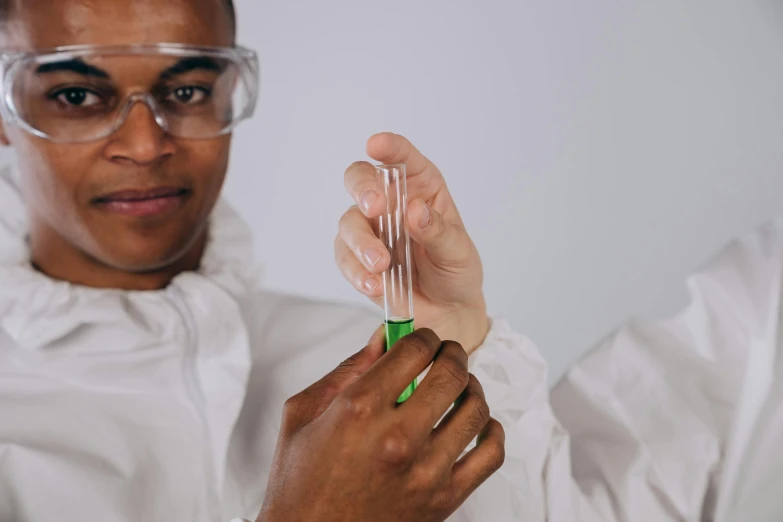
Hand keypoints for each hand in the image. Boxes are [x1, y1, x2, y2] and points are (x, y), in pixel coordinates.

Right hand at [257, 328, 504, 521]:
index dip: (422, 336)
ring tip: (460, 387)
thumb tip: (383, 337)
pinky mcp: (444, 500)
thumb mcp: (303, 413)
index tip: (422, 339)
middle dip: (452, 354)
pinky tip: (478, 424)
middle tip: (446, 354)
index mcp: (359, 410)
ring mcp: (425, 471)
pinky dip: (492, 432)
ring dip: (471, 388)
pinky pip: (490, 455)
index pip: (414, 350)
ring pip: (476, 410)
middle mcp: (397, 438)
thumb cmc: (299, 482)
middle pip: (451, 374)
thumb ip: (346, 370)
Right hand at [335, 132, 488, 353]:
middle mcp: (390, 202)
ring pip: (349, 221)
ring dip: (361, 242)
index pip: (401, 158)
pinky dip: (356, 271)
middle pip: (361, 178)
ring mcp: (370, 229)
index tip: (376, 145)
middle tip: (374, 207)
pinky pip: (345, 257)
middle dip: (362, 189)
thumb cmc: (455, 272)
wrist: (446, 312)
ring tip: (381, 266)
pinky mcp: (356, 258)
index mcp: (421, 187)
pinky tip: (375, 285)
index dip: (388, 147)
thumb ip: (437, 230)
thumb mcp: (457, 251)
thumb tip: (415, 210)